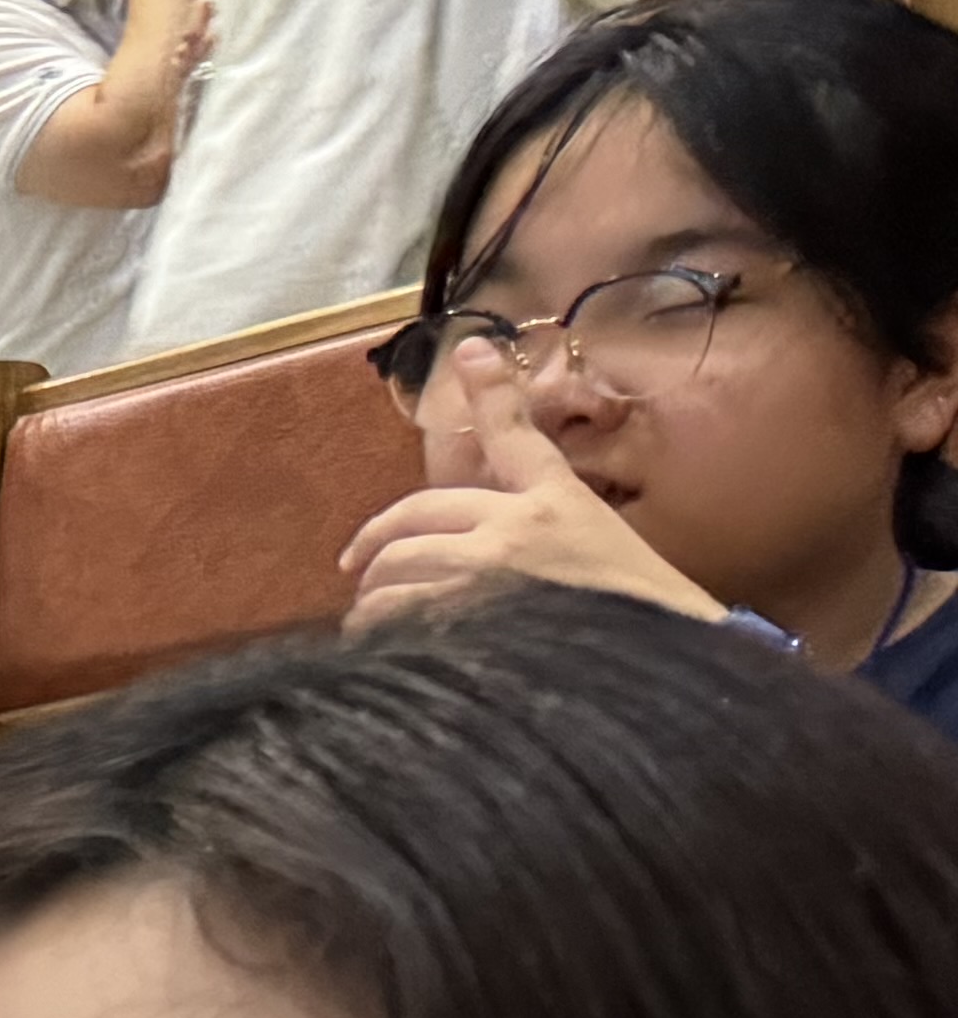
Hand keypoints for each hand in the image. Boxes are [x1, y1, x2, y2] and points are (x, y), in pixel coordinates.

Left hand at [342, 339, 708, 632]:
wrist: (660, 666)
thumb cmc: (635, 621)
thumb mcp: (606, 554)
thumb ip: (549, 536)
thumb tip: (493, 547)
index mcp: (557, 500)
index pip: (515, 434)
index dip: (490, 389)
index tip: (467, 351)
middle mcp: (516, 524)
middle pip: (416, 512)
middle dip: (377, 540)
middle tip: (357, 563)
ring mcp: (486, 570)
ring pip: (395, 563)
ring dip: (372, 593)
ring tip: (369, 617)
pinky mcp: (463, 618)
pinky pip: (394, 612)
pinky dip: (375, 627)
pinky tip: (376, 646)